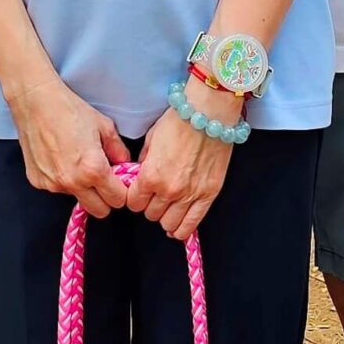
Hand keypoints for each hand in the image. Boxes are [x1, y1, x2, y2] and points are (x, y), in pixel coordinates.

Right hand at [9, 75, 129, 217]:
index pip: (117, 200)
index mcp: (93, 170)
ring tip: (78, 162)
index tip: (118, 182)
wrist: (36, 102)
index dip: (121, 191)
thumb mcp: (104, 127)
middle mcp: (73, 182)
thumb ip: (119, 151)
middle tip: (103, 179)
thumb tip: (124, 164)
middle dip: (105, 198)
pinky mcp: (38, 182)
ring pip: (77, 199)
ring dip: (82, 189)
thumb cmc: (70, 110)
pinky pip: (58, 189)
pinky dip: (63, 180)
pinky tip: (60, 159)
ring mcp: (53, 184)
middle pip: (99, 211)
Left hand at [127, 93, 233, 240]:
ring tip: (168, 208)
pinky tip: (177, 229)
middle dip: (150, 206)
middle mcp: (169, 190)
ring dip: (165, 217)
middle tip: (155, 196)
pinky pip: (192, 224)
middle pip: (150, 215)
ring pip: (169, 224)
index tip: (139, 192)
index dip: (135, 198)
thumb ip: (144, 162)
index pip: (134, 203)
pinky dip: (182, 230)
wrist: (209, 113)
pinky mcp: (209, 195)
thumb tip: (140, 175)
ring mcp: (190, 195)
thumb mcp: (151, 139)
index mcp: (150, 176)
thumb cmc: (179, 121)